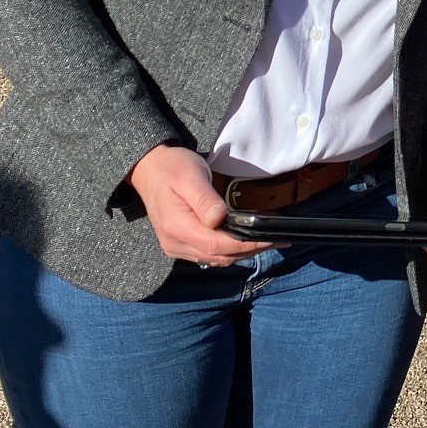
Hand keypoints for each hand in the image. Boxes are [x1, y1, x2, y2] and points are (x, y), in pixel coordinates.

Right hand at [129, 143, 273, 266]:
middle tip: (277, 240)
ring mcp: (176, 247)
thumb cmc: (172, 168)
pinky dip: (229, 251)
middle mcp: (175, 243)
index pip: (216, 244)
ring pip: (215, 259)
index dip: (244, 244)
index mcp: (177, 226)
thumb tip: (219, 219)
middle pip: (218, 256)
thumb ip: (204, 199)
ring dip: (241, 253)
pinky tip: (244, 242)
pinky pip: (208, 255)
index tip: (268, 238)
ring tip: (266, 242)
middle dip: (249, 250)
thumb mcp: (191, 176)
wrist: (149, 170)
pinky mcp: (180, 245)